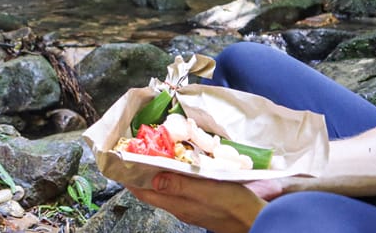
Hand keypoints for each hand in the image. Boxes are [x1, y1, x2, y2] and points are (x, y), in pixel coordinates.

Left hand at [126, 172, 266, 232]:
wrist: (255, 219)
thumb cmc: (233, 205)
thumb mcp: (205, 190)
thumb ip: (179, 185)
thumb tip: (153, 180)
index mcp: (177, 204)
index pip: (144, 193)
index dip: (130, 179)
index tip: (120, 164)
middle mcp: (180, 207)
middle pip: (152, 191)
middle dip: (141, 174)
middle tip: (135, 155)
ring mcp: (189, 207)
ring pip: (165, 190)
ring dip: (156, 175)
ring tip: (152, 158)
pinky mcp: (201, 204)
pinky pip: (179, 190)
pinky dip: (172, 178)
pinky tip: (178, 169)